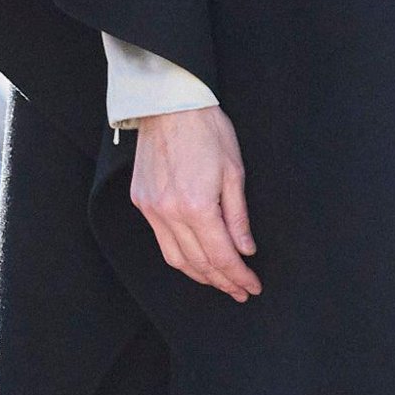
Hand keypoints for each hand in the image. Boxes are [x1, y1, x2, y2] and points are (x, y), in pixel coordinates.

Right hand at [131, 106, 261, 301]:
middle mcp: (169, 213)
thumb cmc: (208, 130)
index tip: (253, 286)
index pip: (221, 256)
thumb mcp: (234, 170)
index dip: (238, 276)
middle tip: (240, 291)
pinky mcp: (141, 201)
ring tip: (220, 282)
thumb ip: (238, 216)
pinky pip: (161, 240)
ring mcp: (151, 208)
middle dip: (222, 282)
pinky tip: (194, 258)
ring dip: (199, 275)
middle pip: (198, 263)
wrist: (169, 103)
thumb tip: (245, 250)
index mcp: (197, 206)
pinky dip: (179, 256)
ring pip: (175, 258)